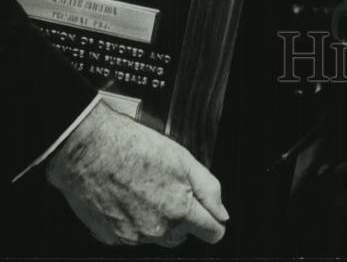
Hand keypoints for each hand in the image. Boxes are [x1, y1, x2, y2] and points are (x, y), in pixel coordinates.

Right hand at [46, 101, 227, 246]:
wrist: (87, 150)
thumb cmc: (132, 147)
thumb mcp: (182, 157)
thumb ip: (208, 188)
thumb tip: (221, 213)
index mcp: (179, 210)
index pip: (212, 233)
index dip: (213, 220)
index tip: (208, 212)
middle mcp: (156, 230)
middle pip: (182, 235)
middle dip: (182, 216)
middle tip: (167, 186)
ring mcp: (132, 237)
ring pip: (157, 234)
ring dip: (156, 218)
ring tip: (143, 187)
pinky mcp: (110, 237)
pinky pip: (132, 234)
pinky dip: (132, 219)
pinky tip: (126, 195)